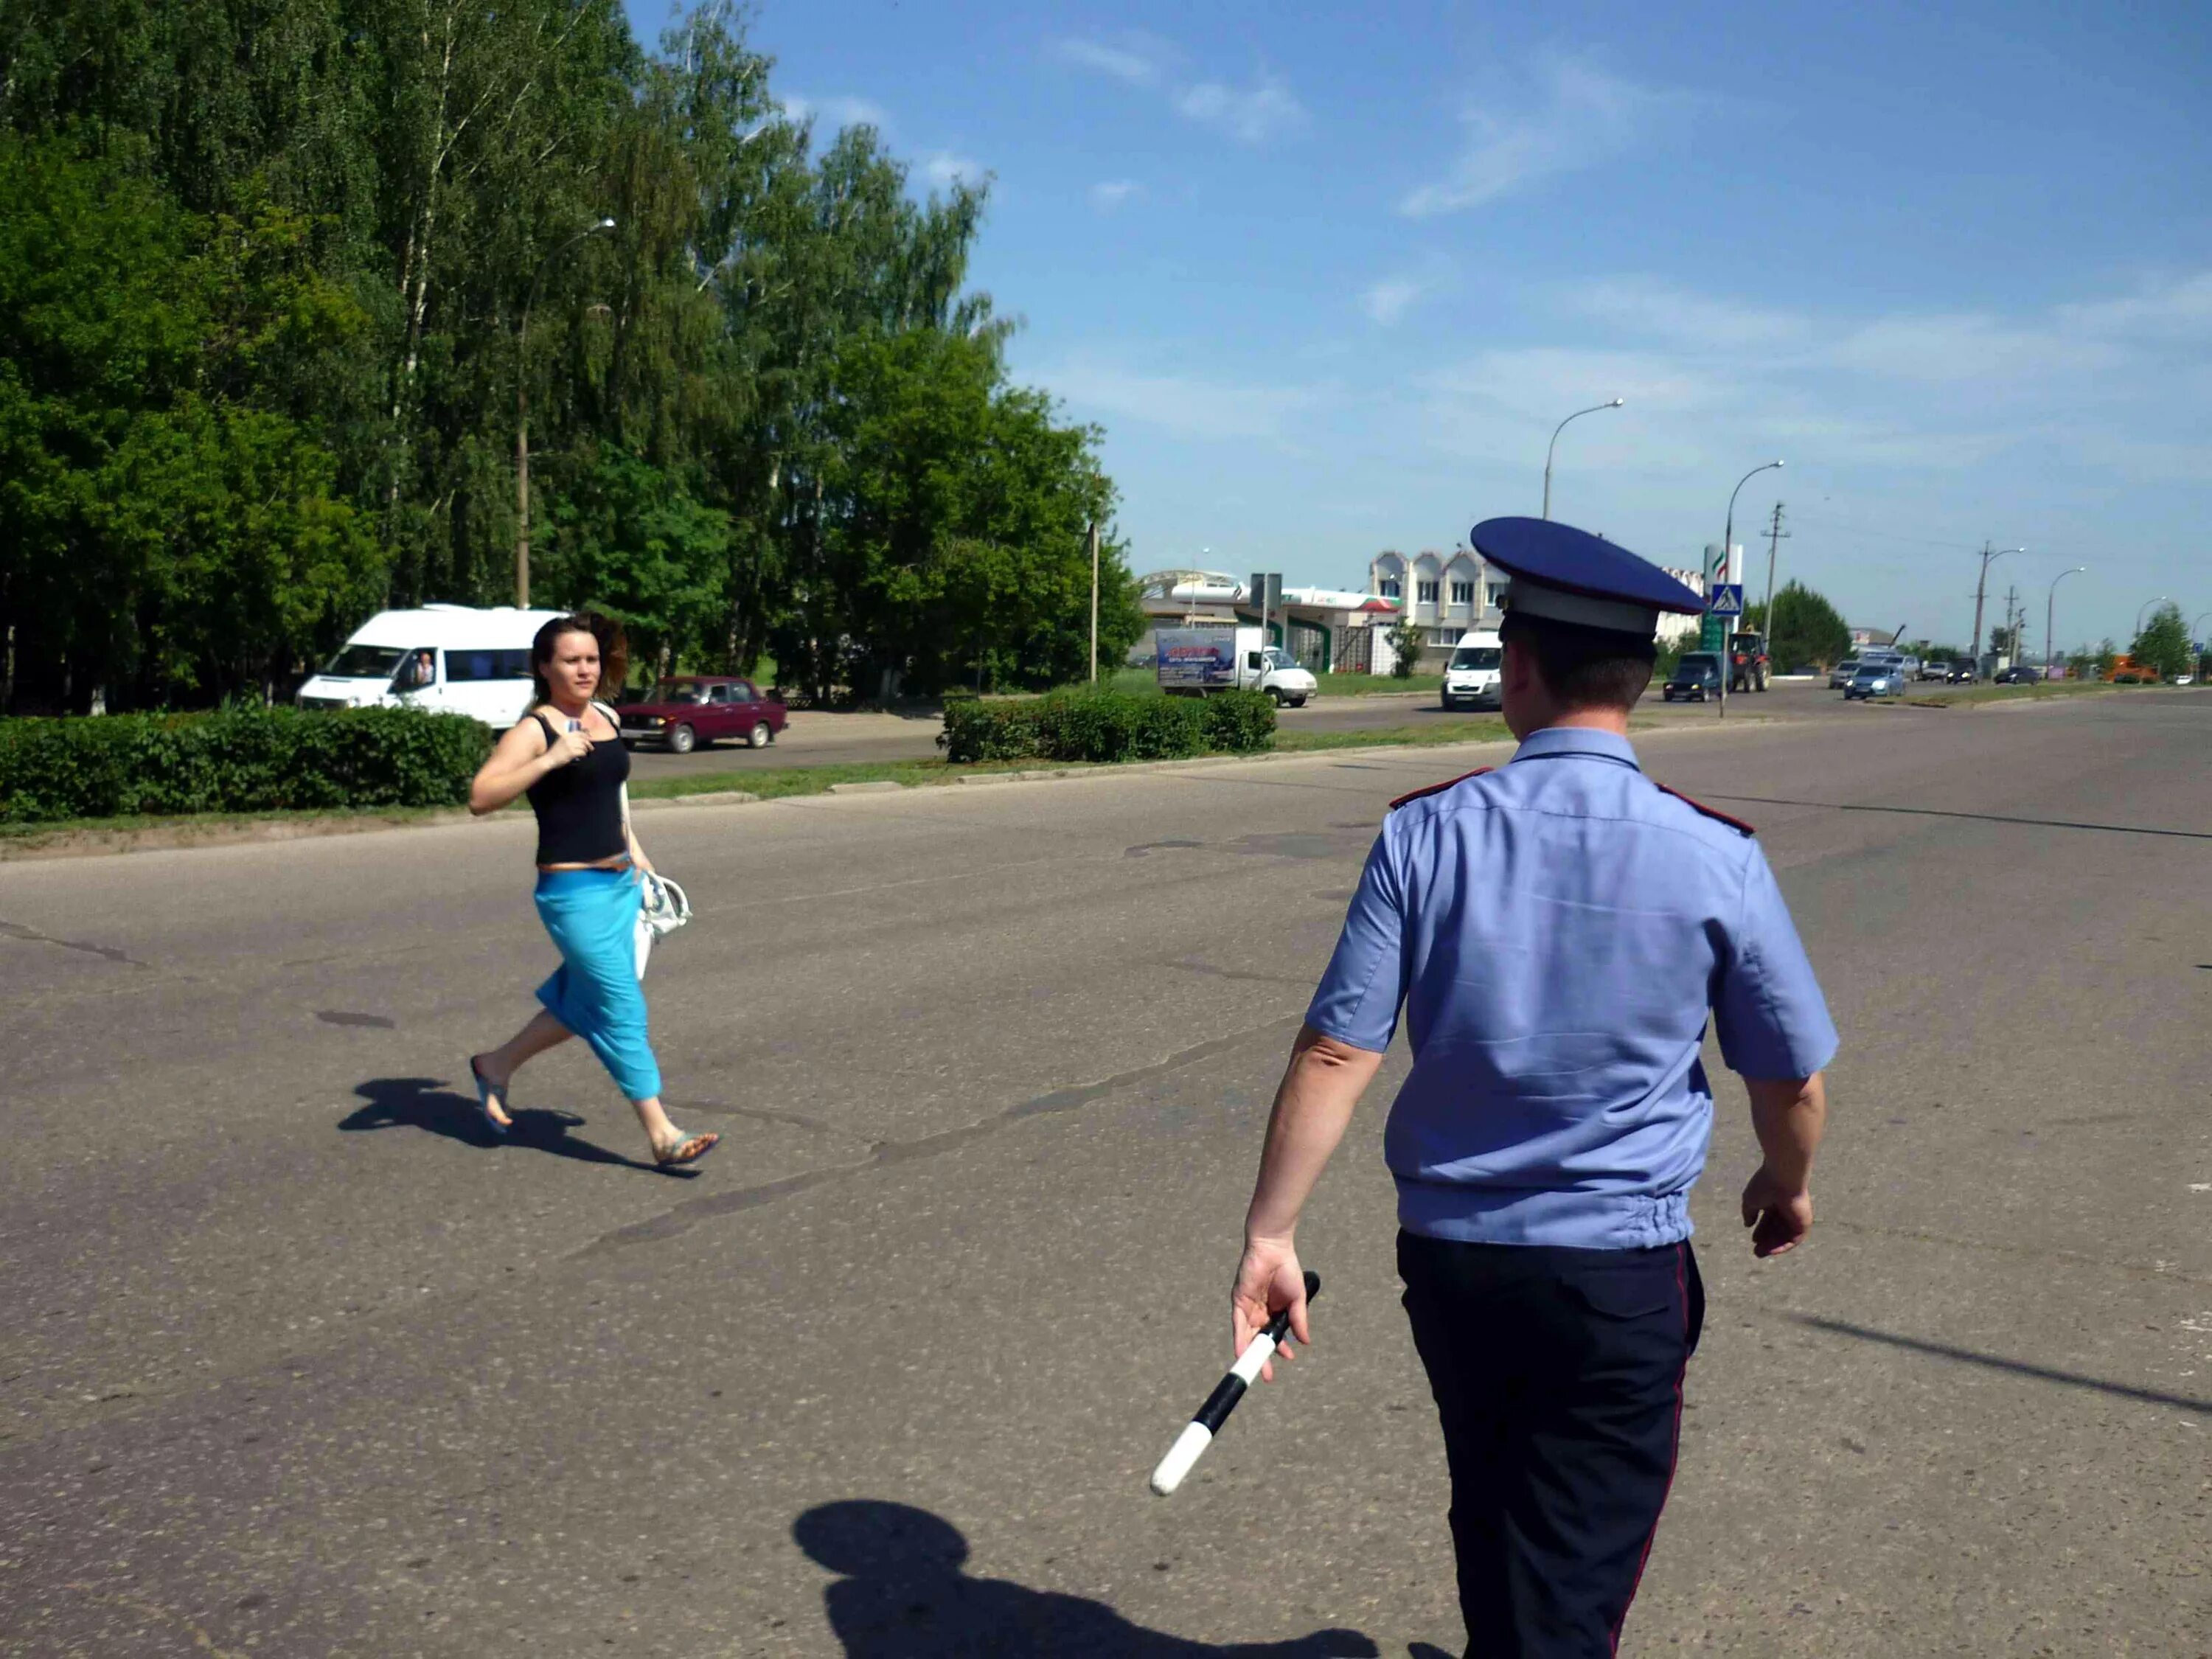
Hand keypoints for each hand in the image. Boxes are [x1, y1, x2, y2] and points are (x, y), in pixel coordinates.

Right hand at [543, 725, 591, 768]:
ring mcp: (569, 745)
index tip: (590, 739)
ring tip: (585, 753)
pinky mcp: (571, 752)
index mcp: (566, 735)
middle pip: (583, 739)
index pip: (580, 733)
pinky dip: (583, 754)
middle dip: (588, 744)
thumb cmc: (556, 751)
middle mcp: (568, 739)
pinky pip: (582, 752)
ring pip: (583, 746)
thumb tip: (584, 735)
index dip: (586, 736)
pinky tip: (582, 756)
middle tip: (591, 749)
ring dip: (586, 750)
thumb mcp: (562, 741)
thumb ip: (571, 738)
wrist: (549, 759)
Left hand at [1231, 1235, 1308, 1381]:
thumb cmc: (1287, 1269)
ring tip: (1254, 1369)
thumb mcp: (1297, 1299)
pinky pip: (1238, 1323)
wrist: (1274, 1248)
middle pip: (1258, 1340)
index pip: (1274, 1335)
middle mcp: (1259, 1312)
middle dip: (1262, 1357)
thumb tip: (1305, 1341)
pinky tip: (1242, 1352)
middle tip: (1267, 1375)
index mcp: (1273, 1311)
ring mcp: (1248, 1307)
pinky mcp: (1239, 1300)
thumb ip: (1299, 1320)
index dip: (1279, 1349)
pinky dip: (1239, 1338)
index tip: (1288, 1358)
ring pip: (1247, 1335)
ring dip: (1250, 1353)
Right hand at [1741, 1165, 1813, 1257]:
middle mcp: (1786, 1210)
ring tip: (1762, 1253)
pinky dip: (1785, 1246)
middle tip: (1757, 1252)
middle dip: (1766, 1241)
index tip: (1753, 1239)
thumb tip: (1748, 1225)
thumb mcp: (1750, 1200)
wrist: (1783, 1177)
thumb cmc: (1765, 1185)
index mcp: (1774, 1202)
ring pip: (1785, 1236)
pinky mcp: (1803, 1222)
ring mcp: (1795, 1217)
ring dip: (1774, 1246)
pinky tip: (1773, 1251)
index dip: (1760, 1231)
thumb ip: (1748, 1213)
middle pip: (1776, 1230)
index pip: (1768, 1220)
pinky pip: (1795, 1239)